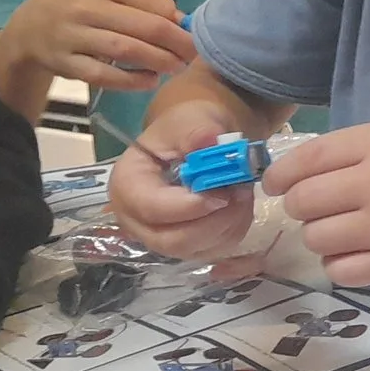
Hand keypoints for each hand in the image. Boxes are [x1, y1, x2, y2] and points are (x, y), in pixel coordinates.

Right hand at [0, 0, 196, 91]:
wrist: (28, 26)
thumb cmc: (79, 4)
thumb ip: (142, 1)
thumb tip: (181, 20)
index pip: (151, 0)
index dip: (177, 18)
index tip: (192, 31)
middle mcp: (87, 7)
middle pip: (143, 26)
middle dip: (175, 42)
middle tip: (193, 54)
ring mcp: (74, 37)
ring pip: (125, 50)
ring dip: (158, 61)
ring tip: (176, 68)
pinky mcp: (67, 64)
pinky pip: (104, 75)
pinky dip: (131, 81)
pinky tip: (150, 81)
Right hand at [108, 96, 256, 257]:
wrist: (196, 142)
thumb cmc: (185, 130)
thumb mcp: (190, 119)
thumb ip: (197, 131)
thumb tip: (210, 140)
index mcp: (127, 184)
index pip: (151, 208)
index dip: (189, 206)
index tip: (222, 192)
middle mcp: (135, 218)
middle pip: (173, 240)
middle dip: (214, 221)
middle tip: (240, 192)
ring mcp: (159, 237)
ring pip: (196, 249)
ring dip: (228, 224)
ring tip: (242, 192)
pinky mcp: (184, 246)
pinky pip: (212, 251)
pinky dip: (233, 230)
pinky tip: (239, 205)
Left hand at [261, 122, 369, 287]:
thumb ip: (345, 149)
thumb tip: (286, 175)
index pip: (308, 160)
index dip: (280, 173)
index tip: (274, 182)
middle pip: (304, 202)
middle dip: (299, 203)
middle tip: (313, 204)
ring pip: (316, 238)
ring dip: (318, 232)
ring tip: (340, 224)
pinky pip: (338, 270)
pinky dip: (336, 261)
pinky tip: (352, 248)